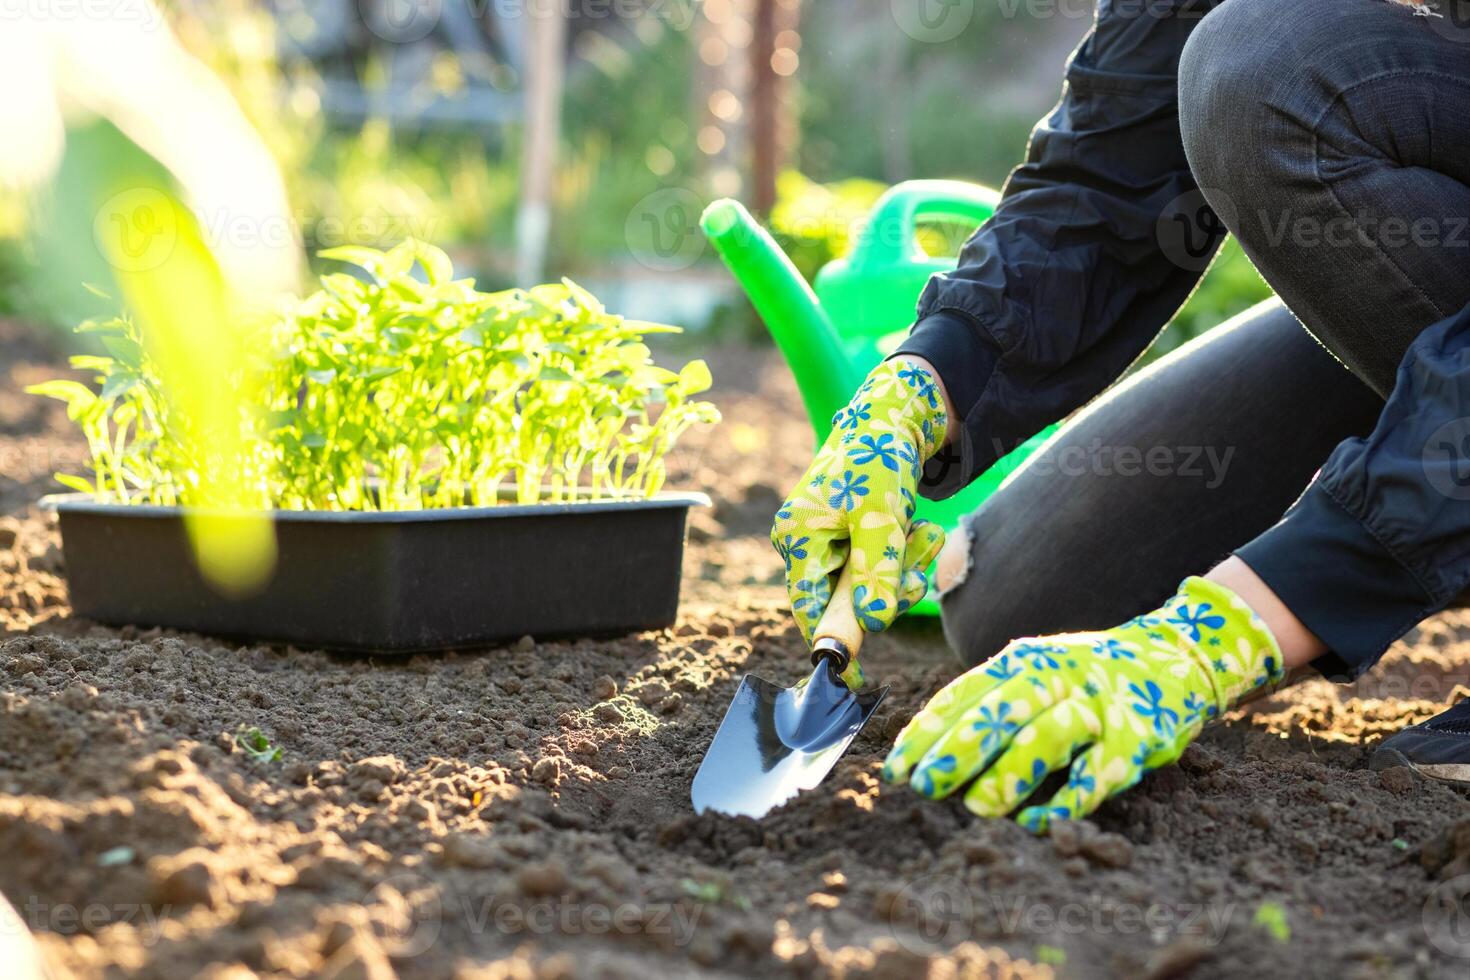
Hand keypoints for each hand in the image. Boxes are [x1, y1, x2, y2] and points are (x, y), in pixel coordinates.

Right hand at [771, 359, 947, 679]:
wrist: (894, 415)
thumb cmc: (879, 458)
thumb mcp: (881, 517)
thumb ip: (874, 572)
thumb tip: (870, 626)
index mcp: (798, 538)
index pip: (810, 608)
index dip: (833, 642)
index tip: (856, 679)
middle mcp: (806, 542)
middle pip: (845, 600)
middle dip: (887, 587)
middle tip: (916, 555)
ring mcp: (829, 539)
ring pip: (869, 585)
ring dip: (902, 569)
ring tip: (919, 531)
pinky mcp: (853, 534)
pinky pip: (879, 567)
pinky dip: (903, 555)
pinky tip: (915, 528)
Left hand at [881, 577, 1283, 830]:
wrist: (1176, 657)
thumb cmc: (1083, 677)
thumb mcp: (1033, 673)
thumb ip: (987, 703)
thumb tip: (922, 752)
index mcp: (1023, 660)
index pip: (965, 693)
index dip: (928, 731)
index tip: (896, 768)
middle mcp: (1059, 676)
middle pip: (1003, 709)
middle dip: (960, 748)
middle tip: (925, 786)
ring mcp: (1100, 705)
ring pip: (1049, 735)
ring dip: (1010, 773)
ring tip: (978, 807)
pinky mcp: (1137, 739)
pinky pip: (1099, 773)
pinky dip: (1068, 800)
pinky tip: (1038, 822)